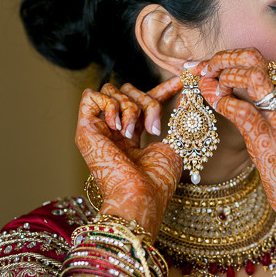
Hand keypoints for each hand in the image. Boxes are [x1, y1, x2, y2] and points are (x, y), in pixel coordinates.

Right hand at [75, 79, 182, 236]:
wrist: (140, 196)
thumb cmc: (157, 180)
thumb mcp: (176, 141)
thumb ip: (180, 116)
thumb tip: (191, 93)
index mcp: (133, 137)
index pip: (144, 102)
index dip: (163, 89)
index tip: (184, 81)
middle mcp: (113, 131)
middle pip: (128, 91)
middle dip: (148, 101)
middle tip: (155, 128)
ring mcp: (98, 130)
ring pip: (112, 90)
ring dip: (131, 107)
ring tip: (132, 134)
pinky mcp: (84, 129)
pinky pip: (91, 96)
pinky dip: (109, 105)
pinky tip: (117, 128)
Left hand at [199, 48, 275, 218]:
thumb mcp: (270, 120)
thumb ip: (248, 100)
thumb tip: (215, 83)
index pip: (254, 58)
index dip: (223, 57)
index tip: (200, 65)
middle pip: (253, 57)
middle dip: (221, 59)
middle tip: (201, 71)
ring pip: (253, 76)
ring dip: (224, 77)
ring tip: (210, 89)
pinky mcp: (270, 137)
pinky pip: (244, 111)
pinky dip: (224, 104)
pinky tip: (215, 105)